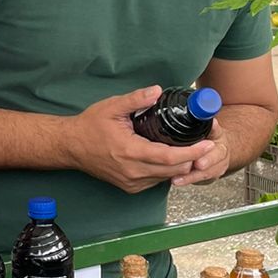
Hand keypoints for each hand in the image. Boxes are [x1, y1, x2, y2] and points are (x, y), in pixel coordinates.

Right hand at [61, 87, 226, 192]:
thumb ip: (136, 99)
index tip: (207, 144)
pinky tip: (168, 157)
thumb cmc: (90, 126)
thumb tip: (157, 91)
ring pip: (166, 178)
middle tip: (204, 145)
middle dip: (192, 159)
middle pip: (173, 170)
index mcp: (130, 152)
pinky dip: (166, 171)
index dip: (192, 152)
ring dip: (180, 166)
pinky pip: (155, 181)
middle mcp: (133, 171)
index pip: (170, 157)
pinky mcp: (129, 187)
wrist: (71, 147)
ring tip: (189, 150)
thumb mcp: (112, 107)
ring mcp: (131, 182)